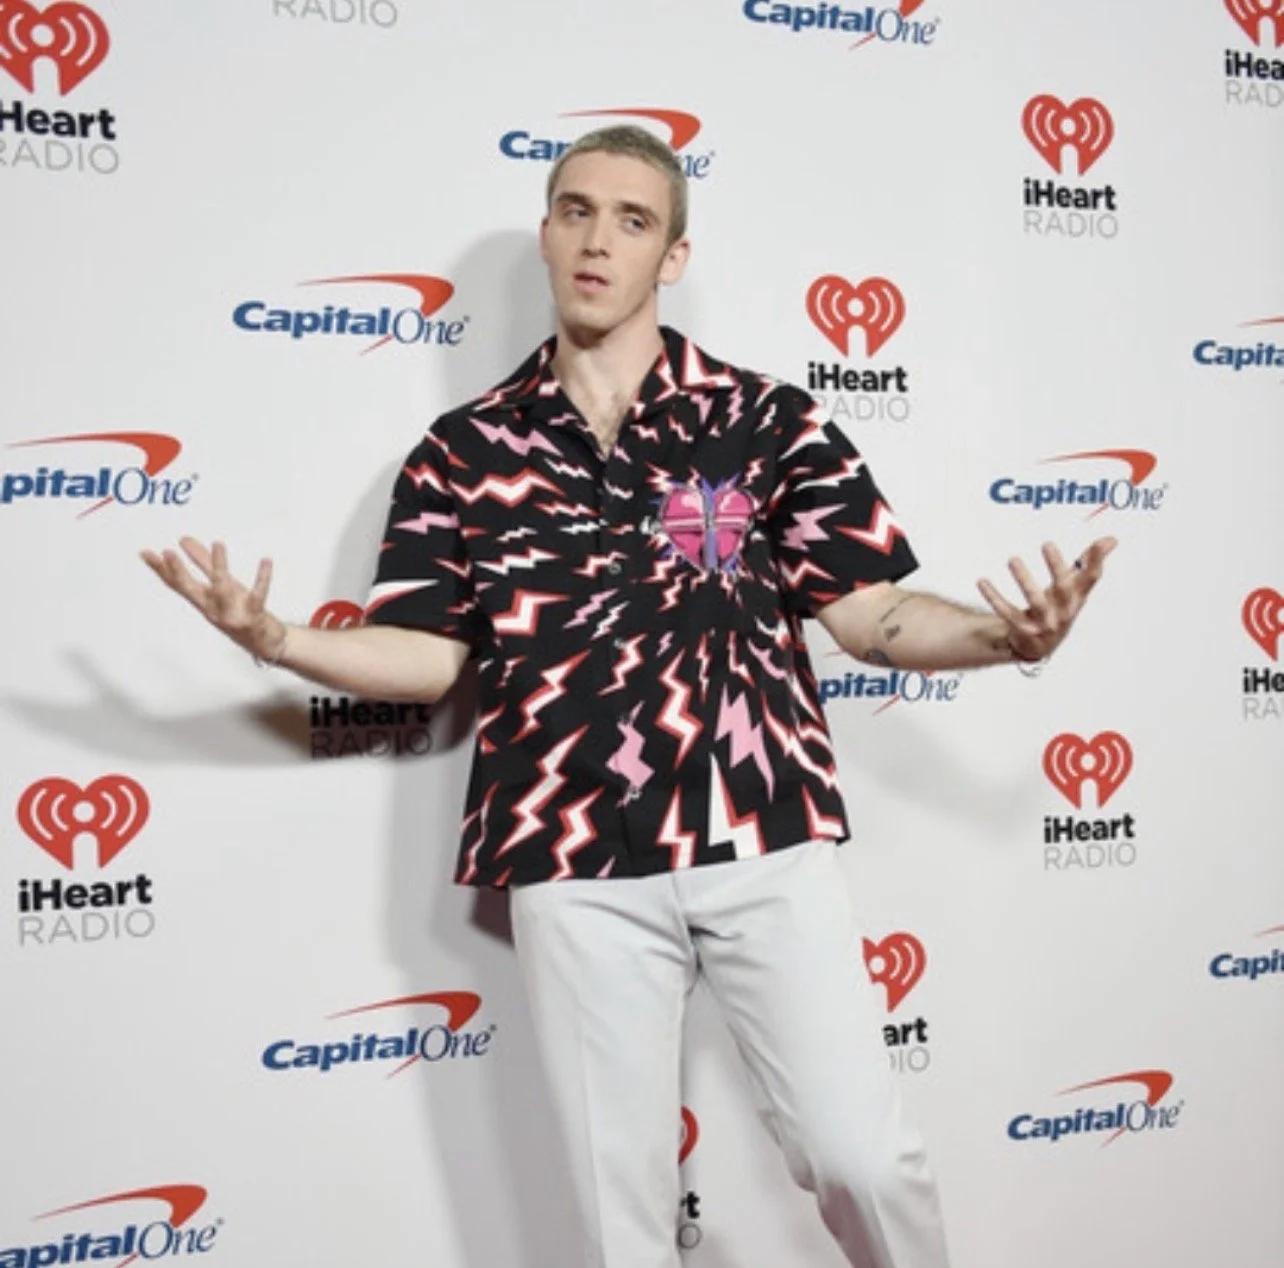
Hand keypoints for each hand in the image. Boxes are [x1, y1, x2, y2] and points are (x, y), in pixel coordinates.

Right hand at [141, 537, 286, 660]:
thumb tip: (184, 540)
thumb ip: (203, 562)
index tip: (146, 553)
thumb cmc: (242, 612)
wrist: (267, 644)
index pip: (177, 584)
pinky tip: (266, 561)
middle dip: (178, 572)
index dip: (161, 569)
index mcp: (204, 601)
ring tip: (218, 543)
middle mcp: (213, 609)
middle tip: (167, 552)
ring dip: (220, 566)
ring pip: (222, 590)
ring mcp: (232, 615)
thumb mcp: (222, 586)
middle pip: (191, 589)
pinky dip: (262, 578)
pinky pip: (258, 596)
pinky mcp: (253, 618)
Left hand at [977, 537, 1115, 662]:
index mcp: (1077, 598)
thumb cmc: (1059, 607)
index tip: (1101, 541)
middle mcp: (1063, 612)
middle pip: (1063, 590)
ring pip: (1035, 603)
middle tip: (1047, 544)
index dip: (1096, 561)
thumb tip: (1112, 539)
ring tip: (1012, 559)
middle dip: (1056, 567)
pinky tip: (982, 581)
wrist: (1040, 645)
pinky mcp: (1023, 631)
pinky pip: (1007, 613)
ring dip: (1024, 580)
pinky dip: (994, 597)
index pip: (1090, 579)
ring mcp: (1044, 624)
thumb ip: (1089, 563)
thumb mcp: (1074, 588)